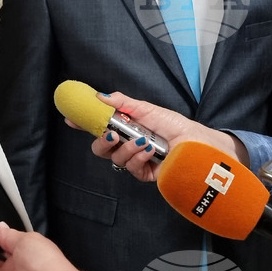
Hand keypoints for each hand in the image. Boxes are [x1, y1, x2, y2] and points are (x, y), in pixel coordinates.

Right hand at [86, 92, 246, 181]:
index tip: (70, 119)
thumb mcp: (149, 109)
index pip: (100, 126)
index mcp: (127, 127)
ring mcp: (136, 160)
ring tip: (143, 141)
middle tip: (110, 135)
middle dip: (100, 141)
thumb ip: (124, 103)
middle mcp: (128, 144)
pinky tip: (150, 150)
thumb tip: (101, 96)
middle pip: (100, 147)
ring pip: (114, 158)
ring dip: (126, 148)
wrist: (201, 146)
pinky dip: (137, 157)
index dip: (83, 124)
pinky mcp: (145, 174)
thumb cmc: (179, 127)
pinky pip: (130, 168)